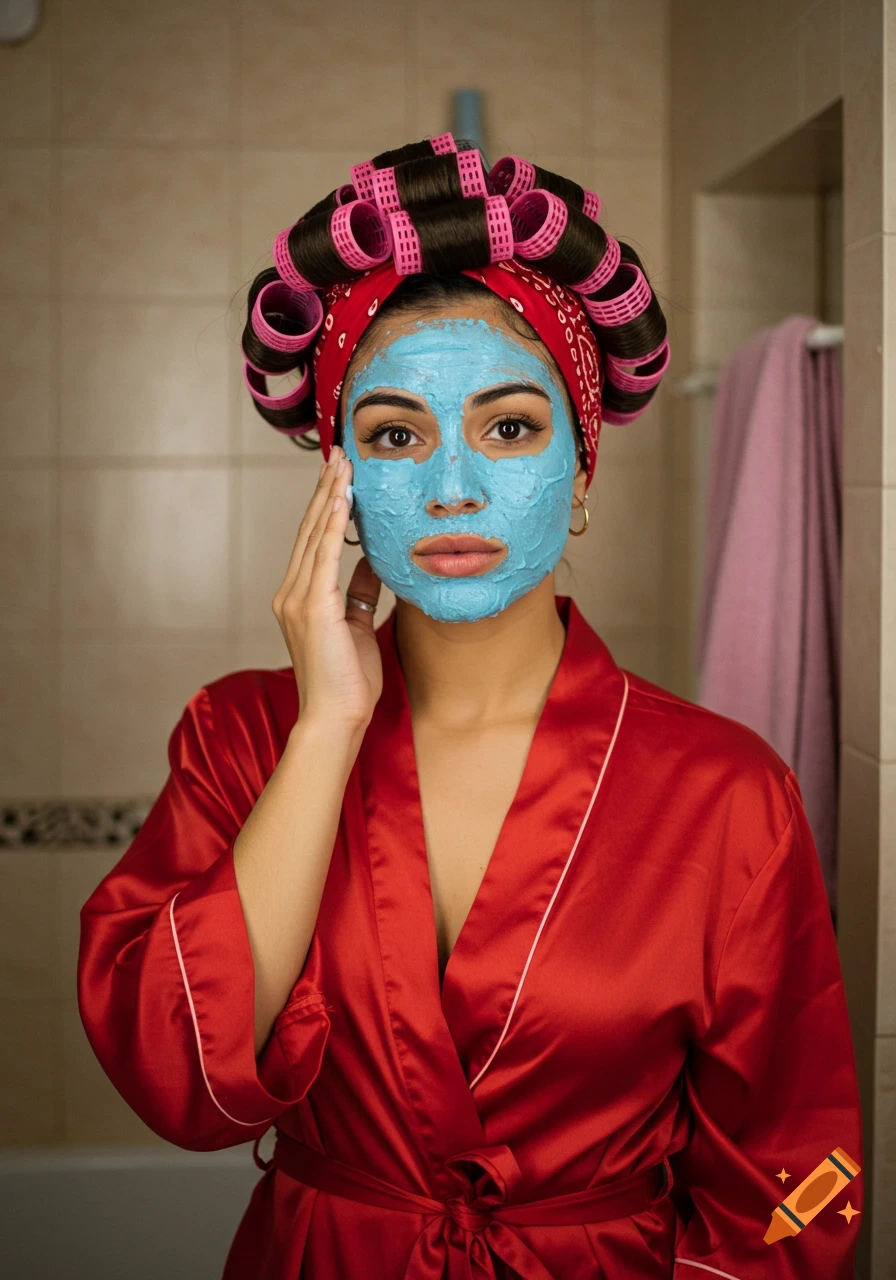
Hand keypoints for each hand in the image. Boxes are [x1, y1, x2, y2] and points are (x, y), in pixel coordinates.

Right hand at [272, 445, 382, 730]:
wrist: (336, 717)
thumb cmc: (348, 680)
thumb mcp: (358, 624)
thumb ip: (361, 590)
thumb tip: (373, 559)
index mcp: (300, 598)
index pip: (312, 540)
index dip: (325, 505)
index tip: (340, 475)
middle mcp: (291, 593)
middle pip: (308, 529)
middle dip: (325, 489)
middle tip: (340, 454)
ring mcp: (297, 599)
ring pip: (313, 534)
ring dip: (330, 495)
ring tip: (343, 464)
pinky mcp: (313, 607)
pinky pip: (323, 555)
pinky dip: (332, 523)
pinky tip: (344, 498)